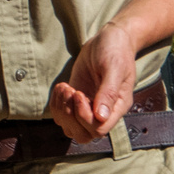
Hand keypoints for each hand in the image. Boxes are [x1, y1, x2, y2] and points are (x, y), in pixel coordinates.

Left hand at [49, 22, 138, 142]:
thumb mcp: (114, 68)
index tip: (79, 93)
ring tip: (65, 87)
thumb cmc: (116, 51)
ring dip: (61, 109)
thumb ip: (108, 93)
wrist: (110, 39)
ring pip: (70, 127)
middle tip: (70, 91)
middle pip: (83, 135)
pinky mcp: (76, 99)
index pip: (98, 129)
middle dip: (70, 116)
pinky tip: (62, 86)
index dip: (83, 116)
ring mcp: (88, 106)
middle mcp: (103, 112)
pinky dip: (56, 103)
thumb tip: (101, 117)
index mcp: (117, 107)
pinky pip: (62, 114)